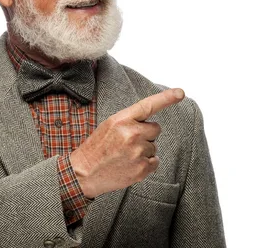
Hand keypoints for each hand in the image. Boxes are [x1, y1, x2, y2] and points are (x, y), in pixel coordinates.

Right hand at [70, 88, 184, 197]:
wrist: (84, 173)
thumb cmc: (97, 148)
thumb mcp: (109, 126)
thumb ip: (130, 121)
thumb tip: (150, 124)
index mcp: (122, 119)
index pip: (148, 105)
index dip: (166, 98)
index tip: (180, 92)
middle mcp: (132, 133)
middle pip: (156, 128)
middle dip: (147, 134)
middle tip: (128, 143)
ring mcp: (138, 151)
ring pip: (154, 146)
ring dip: (144, 150)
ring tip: (125, 156)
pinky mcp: (142, 168)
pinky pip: (155, 161)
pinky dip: (146, 164)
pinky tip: (130, 165)